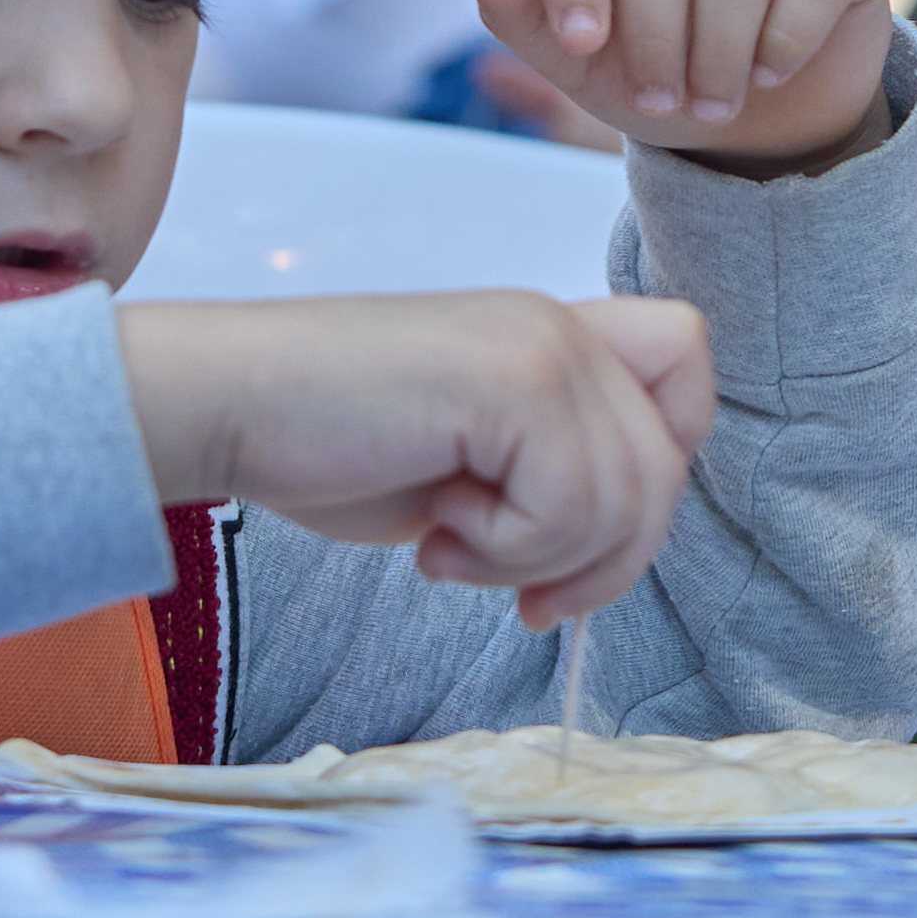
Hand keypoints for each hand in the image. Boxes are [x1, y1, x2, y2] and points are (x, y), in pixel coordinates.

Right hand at [116, 290, 719, 629]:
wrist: (228, 404)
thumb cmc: (330, 443)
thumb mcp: (472, 458)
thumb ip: (553, 467)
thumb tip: (621, 540)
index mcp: (557, 331)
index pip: (688, 360)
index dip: (657, 459)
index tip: (575, 531)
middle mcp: (561, 324)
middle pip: (665, 464)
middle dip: (602, 560)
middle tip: (521, 593)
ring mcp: (541, 344)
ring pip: (625, 499)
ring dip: (537, 560)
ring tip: (451, 547)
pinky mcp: (510, 379)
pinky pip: (568, 507)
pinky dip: (504, 551)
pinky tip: (435, 533)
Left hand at [463, 0, 897, 172]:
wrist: (768, 106)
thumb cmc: (660, 67)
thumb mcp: (582, 62)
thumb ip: (523, 14)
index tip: (583, 46)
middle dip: (652, 35)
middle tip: (660, 100)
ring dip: (718, 50)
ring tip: (712, 100)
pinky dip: (785, 38)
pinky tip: (770, 71)